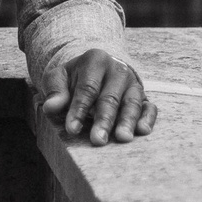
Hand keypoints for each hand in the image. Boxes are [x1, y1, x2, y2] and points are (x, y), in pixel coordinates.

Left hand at [41, 51, 156, 147]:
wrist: (95, 70)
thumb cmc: (74, 78)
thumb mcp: (58, 78)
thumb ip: (55, 91)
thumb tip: (51, 107)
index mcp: (95, 60)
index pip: (87, 88)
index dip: (79, 110)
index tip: (72, 129)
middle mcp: (117, 70)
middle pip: (110, 97)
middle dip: (104, 120)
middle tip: (98, 140)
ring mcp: (133, 83)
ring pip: (132, 102)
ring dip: (127, 121)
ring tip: (122, 138)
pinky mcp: (144, 96)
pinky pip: (149, 107)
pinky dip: (148, 118)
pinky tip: (143, 131)